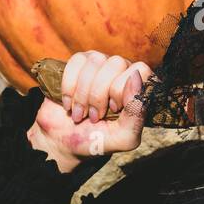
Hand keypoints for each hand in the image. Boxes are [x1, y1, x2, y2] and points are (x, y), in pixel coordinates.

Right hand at [27, 51, 151, 172]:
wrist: (62, 142)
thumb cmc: (96, 140)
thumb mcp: (123, 137)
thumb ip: (136, 113)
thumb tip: (136, 77)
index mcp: (138, 88)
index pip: (141, 70)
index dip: (123, 90)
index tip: (114, 110)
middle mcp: (123, 71)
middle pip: (116, 63)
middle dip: (99, 94)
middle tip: (94, 117)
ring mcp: (101, 63)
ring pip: (96, 61)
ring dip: (83, 93)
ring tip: (80, 113)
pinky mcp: (79, 62)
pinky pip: (76, 61)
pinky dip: (69, 86)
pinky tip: (68, 103)